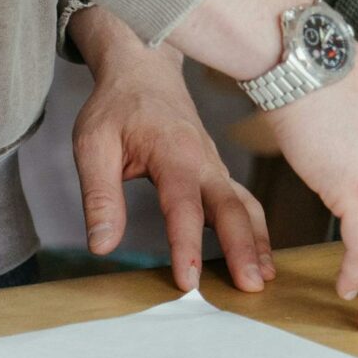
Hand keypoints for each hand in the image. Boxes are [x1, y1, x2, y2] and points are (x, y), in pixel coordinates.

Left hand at [70, 8, 273, 293]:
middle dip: (243, 250)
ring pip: (244, 207)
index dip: (186, 245)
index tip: (188, 282)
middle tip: (250, 288)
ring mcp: (215, 166)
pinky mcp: (217, 172)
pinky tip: (260, 257)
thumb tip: (102, 247)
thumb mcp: (92, 145)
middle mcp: (203, 161)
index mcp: (173, 154)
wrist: (142, 68)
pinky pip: (243, 202)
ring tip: (265, 279)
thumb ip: (99, 197)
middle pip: (230, 209)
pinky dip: (256, 230)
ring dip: (258, 243)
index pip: (183, 207)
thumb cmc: (116, 106)